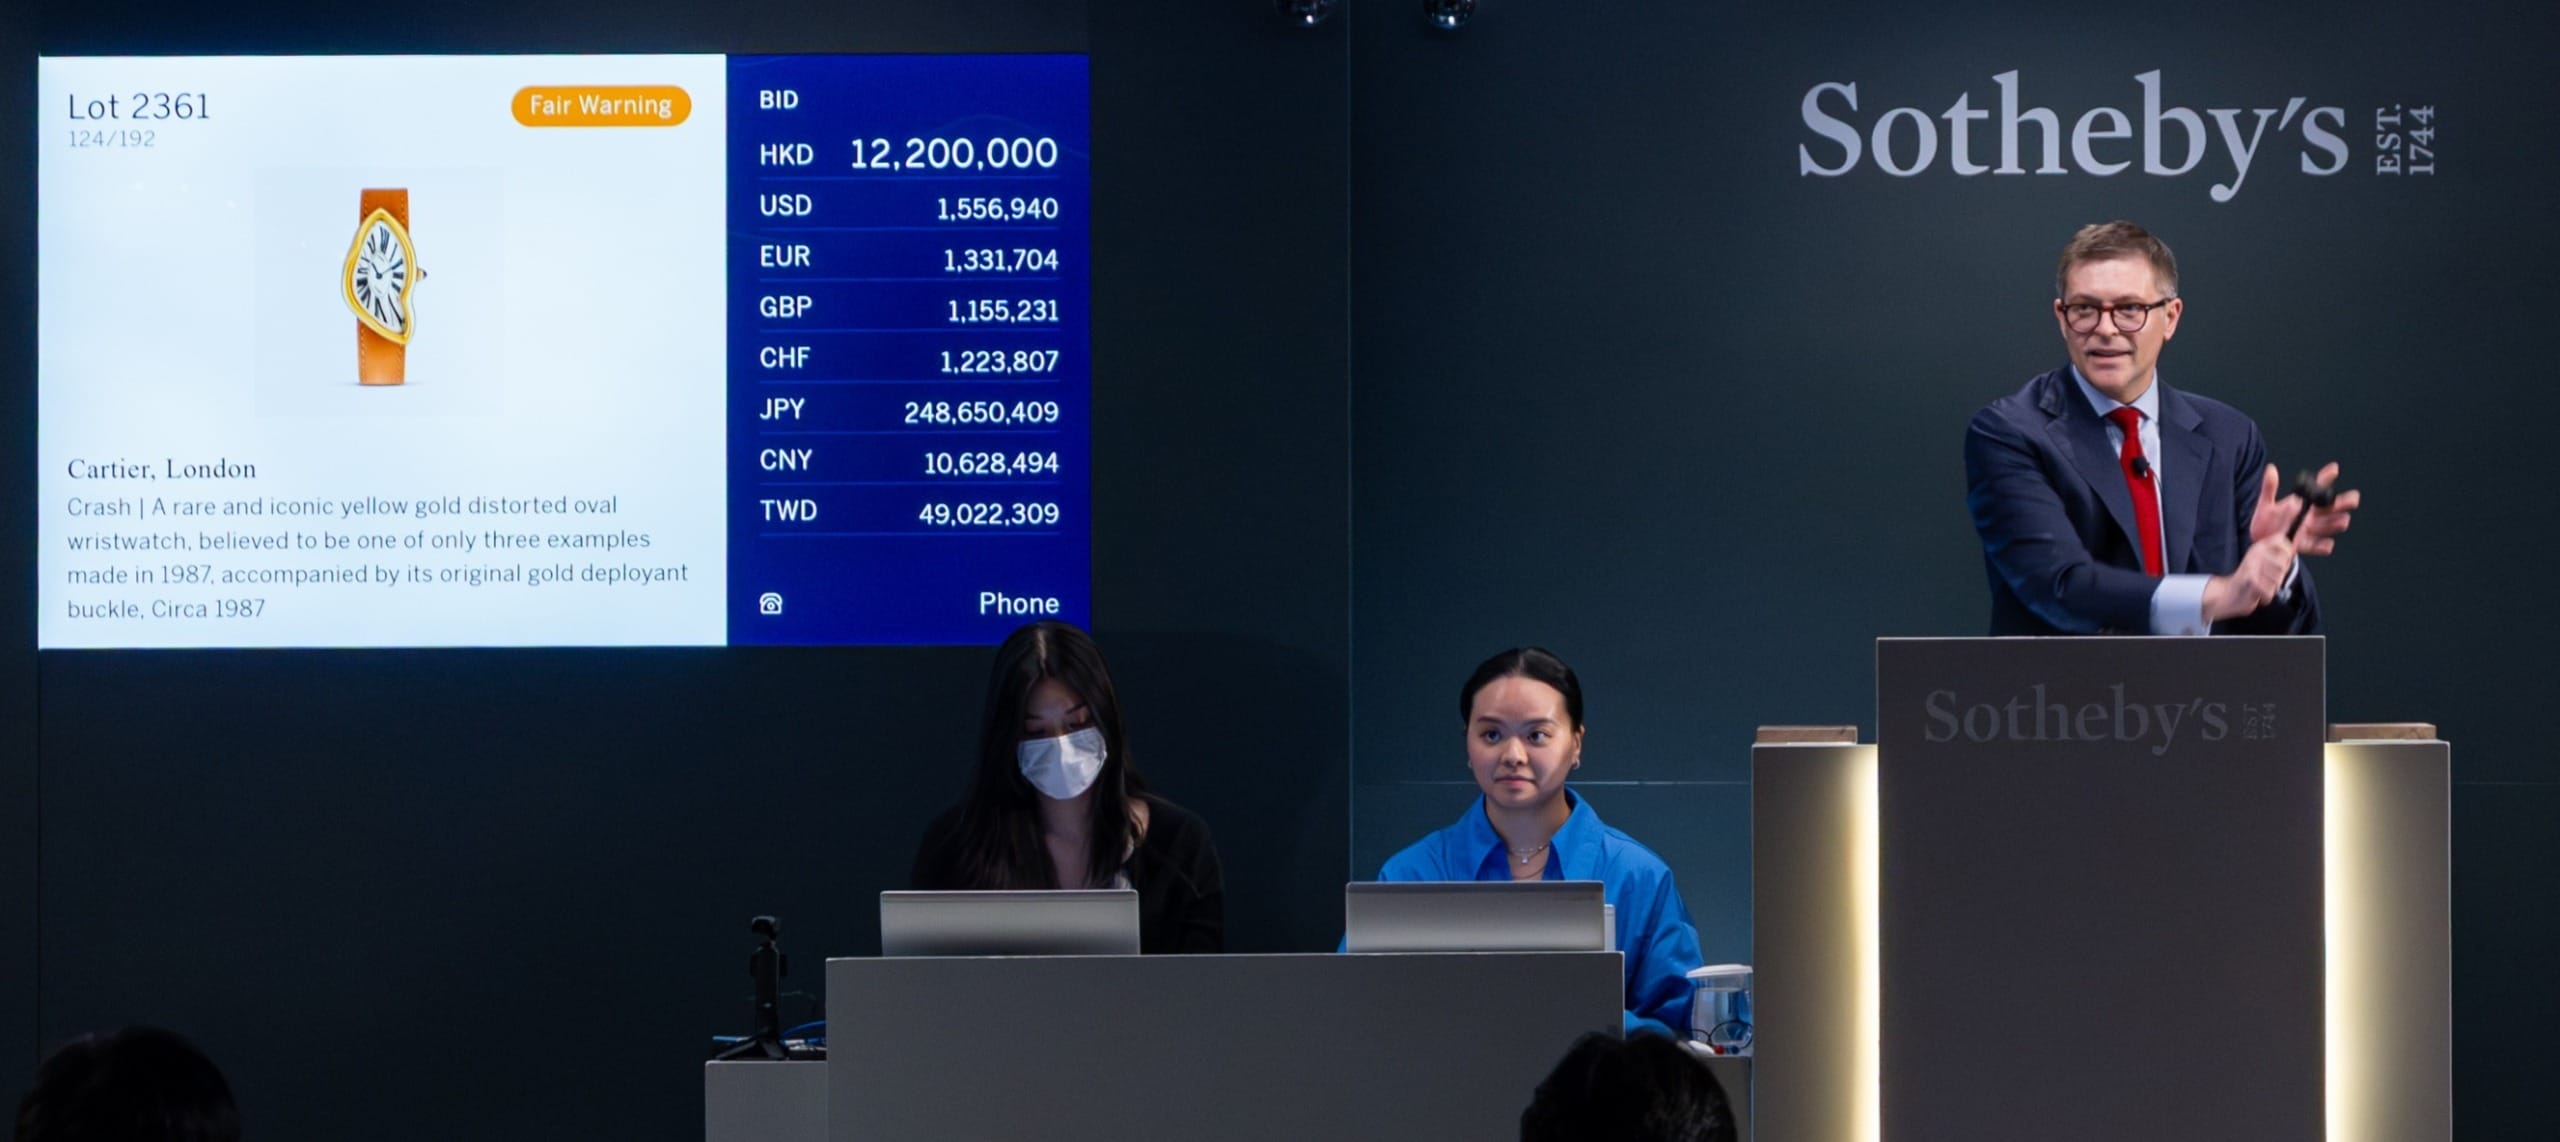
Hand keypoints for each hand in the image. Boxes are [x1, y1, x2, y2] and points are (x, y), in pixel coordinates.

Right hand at [2204, 533, 2295, 620]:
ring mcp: (2252, 565)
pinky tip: (2258, 594)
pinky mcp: (2250, 579)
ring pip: (2278, 579)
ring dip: (2272, 587)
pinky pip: (2270, 591)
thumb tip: (2293, 552)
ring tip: (2262, 586)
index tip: (2285, 559)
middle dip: (2280, 576)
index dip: (2288, 551)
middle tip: (2268, 578)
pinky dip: (2266, 597)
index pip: (2281, 540)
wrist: (2227, 593)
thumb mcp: (2262, 561)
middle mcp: (2255, 553)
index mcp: (2259, 547)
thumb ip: (2277, 555)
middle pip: (2284, 564)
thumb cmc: (2248, 579)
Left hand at [2248, 462, 2362, 554]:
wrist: (2259, 541)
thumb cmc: (2266, 520)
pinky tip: (2328, 545)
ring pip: (2326, 526)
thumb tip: (2270, 468)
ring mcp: (2307, 530)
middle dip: (2343, 503)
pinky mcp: (2300, 544)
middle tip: (2352, 499)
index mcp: (2303, 503)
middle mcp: (2309, 516)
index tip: (2333, 469)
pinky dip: (2321, 546)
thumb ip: (2269, 487)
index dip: (2325, 478)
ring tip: (2343, 520)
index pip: (2317, 489)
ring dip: (2334, 524)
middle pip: (2330, 508)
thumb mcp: (2266, 503)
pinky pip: (2313, 546)